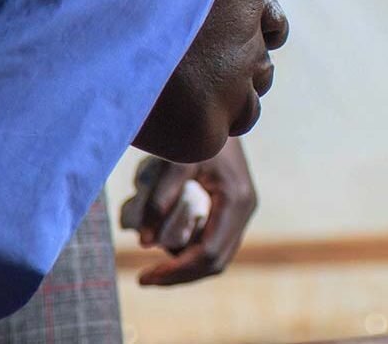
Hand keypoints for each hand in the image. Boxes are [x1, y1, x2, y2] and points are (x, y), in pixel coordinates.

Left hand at [123, 138, 257, 284]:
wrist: (222, 108)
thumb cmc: (199, 133)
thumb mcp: (177, 162)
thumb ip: (161, 199)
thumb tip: (145, 243)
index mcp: (236, 201)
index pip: (209, 254)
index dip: (177, 271)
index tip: (145, 276)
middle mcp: (243, 211)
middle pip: (214, 263)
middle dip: (179, 274)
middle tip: (145, 278)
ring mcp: (239, 212)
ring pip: (215, 257)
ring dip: (183, 264)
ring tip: (153, 256)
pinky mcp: (230, 209)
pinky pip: (212, 243)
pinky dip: (188, 250)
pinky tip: (164, 241)